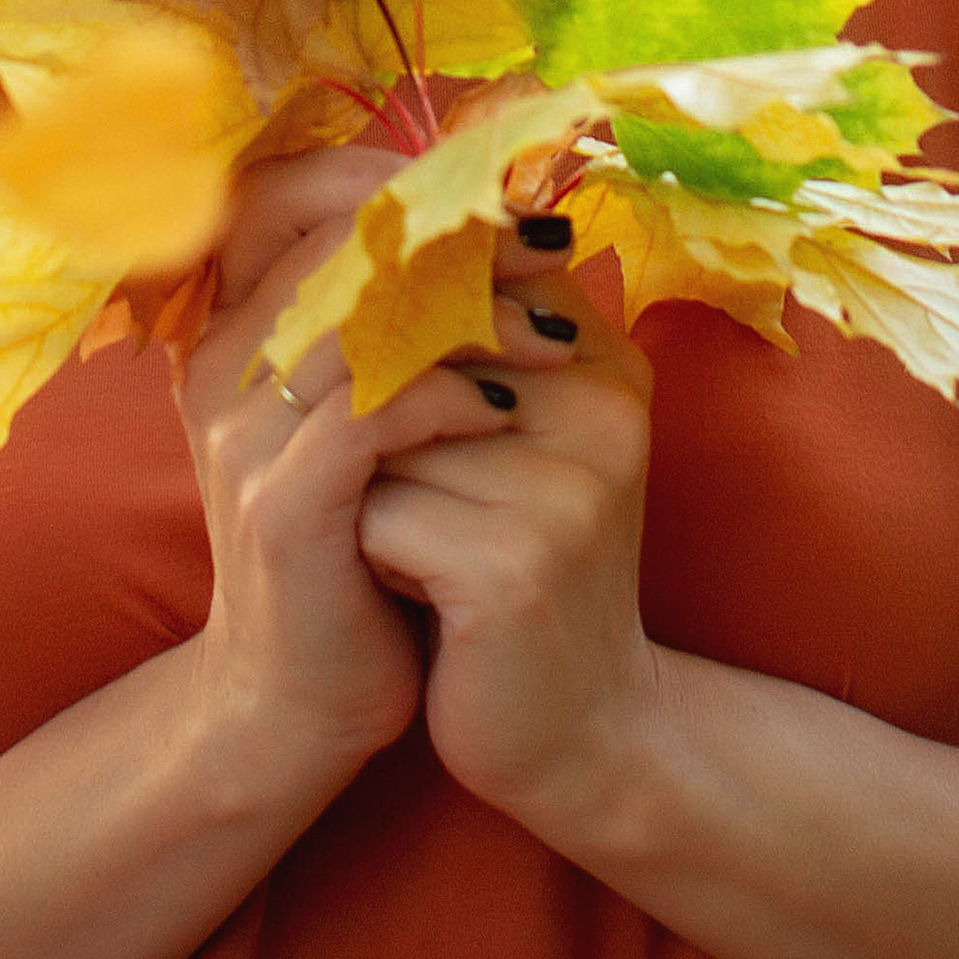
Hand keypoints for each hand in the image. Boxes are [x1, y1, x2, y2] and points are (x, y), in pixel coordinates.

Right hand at [170, 148, 540, 787]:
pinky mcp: (279, 505)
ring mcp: (241, 434)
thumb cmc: (353, 538)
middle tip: (549, 242)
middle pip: (338, 242)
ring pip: (362, 321)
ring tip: (557, 334)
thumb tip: (500, 217)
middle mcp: (220, 363)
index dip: (398, 175)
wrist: (297, 699)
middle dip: (458, 232)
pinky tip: (513, 410)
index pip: (292, 193)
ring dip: (475, 315)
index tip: (501, 193)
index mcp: (234, 324)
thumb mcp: (367, 412)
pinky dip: (451, 398)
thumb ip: (394, 318)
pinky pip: (373, 416)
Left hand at [354, 252, 660, 826]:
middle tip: (383, 476)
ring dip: (363, 486)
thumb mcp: (513, 438)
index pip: (465, 269)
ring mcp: (567, 485)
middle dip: (368, 408)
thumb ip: (464, 338)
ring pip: (380, 430)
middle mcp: (600, 403)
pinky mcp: (517, 565)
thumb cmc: (516, 563)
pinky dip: (369, 551)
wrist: (578, 732)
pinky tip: (409, 588)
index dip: (387, 310)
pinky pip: (379, 515)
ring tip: (407, 536)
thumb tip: (355, 227)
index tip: (366, 379)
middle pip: (409, 342)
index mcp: (602, 357)